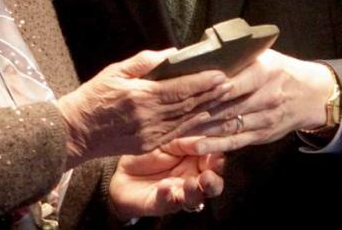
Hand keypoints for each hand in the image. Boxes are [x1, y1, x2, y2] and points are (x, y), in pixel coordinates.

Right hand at [56, 49, 229, 167]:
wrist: (77, 131)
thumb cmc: (93, 97)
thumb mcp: (115, 72)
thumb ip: (144, 62)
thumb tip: (171, 54)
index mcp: (140, 97)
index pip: (179, 89)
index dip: (202, 82)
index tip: (220, 74)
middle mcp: (149, 118)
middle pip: (188, 105)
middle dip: (211, 94)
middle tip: (231, 83)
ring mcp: (150, 135)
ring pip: (187, 121)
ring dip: (208, 109)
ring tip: (226, 98)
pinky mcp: (149, 145)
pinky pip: (178, 133)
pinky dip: (195, 125)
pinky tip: (206, 117)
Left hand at [108, 139, 224, 218]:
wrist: (123, 171)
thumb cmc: (149, 152)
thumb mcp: (167, 140)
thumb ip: (185, 141)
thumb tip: (205, 137)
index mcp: (197, 160)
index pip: (215, 160)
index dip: (218, 158)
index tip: (217, 153)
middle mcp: (193, 179)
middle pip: (213, 185)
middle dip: (213, 182)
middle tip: (208, 176)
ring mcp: (178, 193)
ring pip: (195, 198)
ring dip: (195, 192)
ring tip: (190, 183)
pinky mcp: (161, 204)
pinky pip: (168, 203)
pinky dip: (167, 196)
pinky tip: (165, 188)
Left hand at [171, 50, 337, 154]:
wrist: (309, 94)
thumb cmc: (277, 69)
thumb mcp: (261, 56)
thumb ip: (234, 57)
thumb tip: (198, 53)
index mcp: (265, 72)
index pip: (232, 82)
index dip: (209, 89)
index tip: (185, 92)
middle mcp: (266, 97)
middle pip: (226, 106)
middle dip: (198, 111)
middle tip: (169, 115)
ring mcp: (264, 118)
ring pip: (228, 126)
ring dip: (200, 130)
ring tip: (173, 132)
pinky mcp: (261, 134)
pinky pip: (234, 141)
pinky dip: (213, 145)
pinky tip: (193, 146)